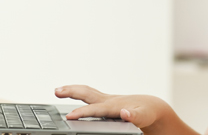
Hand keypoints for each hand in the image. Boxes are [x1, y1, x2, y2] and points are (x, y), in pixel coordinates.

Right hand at [54, 85, 170, 129]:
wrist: (150, 107)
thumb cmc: (146, 113)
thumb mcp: (143, 117)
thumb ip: (134, 116)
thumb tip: (125, 113)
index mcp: (115, 106)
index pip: (95, 110)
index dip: (82, 113)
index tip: (69, 116)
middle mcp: (108, 100)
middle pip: (87, 93)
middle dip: (72, 92)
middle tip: (57, 91)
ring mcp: (105, 99)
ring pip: (86, 92)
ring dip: (71, 90)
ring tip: (57, 90)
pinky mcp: (104, 101)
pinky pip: (88, 95)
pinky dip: (77, 93)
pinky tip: (69, 94)